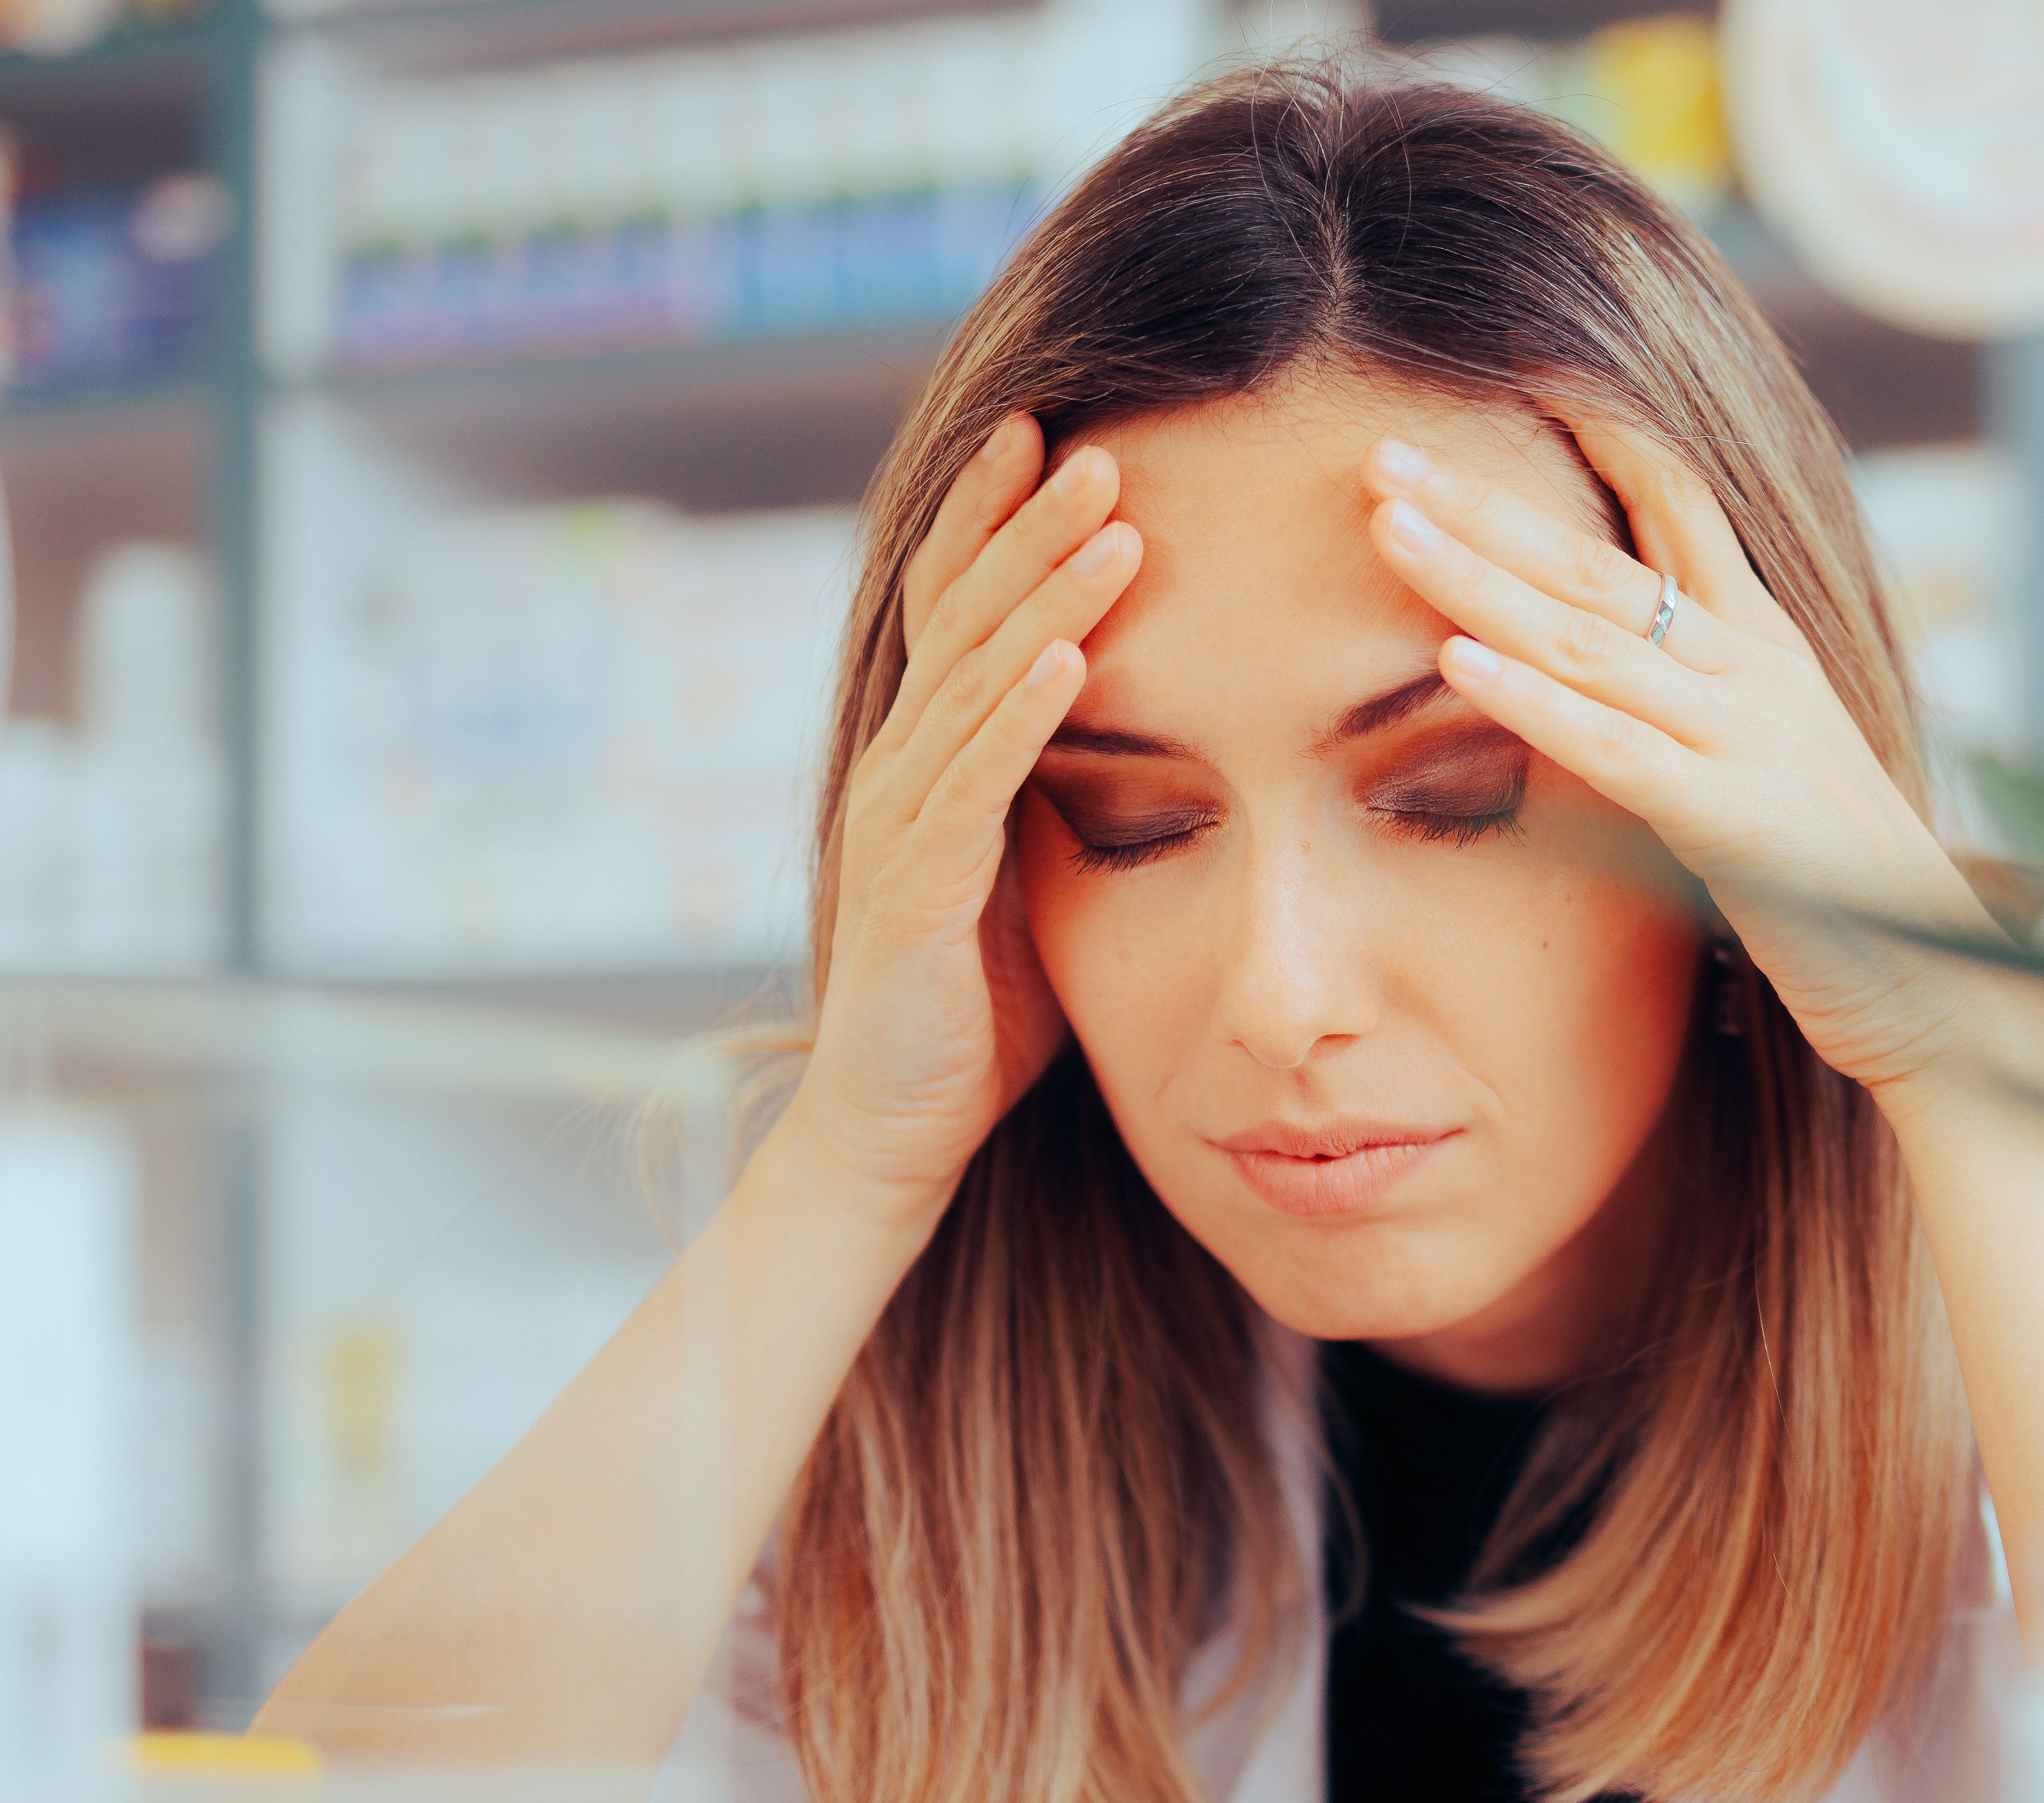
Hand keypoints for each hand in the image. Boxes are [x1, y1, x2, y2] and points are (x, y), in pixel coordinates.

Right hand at [790, 416, 1138, 1220]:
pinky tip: (1070, 658)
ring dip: (1043, 596)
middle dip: (1028, 526)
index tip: (1054, 434)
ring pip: (977, 682)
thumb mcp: (1037, 875)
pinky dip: (1020, 715)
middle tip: (1093, 440)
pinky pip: (973, 785)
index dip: (999, 520)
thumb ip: (1069, 797)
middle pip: (965, 619)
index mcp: (932, 757)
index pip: (960, 609)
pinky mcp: (915, 891)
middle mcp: (901, 768)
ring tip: (1109, 519)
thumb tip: (1148, 735)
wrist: (895, 1127)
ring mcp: (900, 824)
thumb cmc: (978, 1009)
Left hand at [1362, 421, 2002, 1097]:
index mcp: (1767, 645)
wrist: (1941, 979)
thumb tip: (1626, 661)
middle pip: (1599, 566)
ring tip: (1391, 528)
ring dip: (1480, 580)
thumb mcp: (1776, 756)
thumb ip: (1709, 696)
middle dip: (1486, 506)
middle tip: (1387, 455)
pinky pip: (1614, 747)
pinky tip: (1456, 661)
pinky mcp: (1731, 819)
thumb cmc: (1846, 882)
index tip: (1515, 378)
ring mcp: (1746, 739)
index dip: (1603, 437)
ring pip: (1589, 640)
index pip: (1682, 506)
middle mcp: (1755, 672)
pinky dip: (1532, 702)